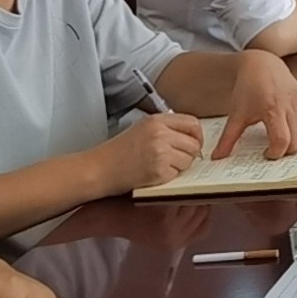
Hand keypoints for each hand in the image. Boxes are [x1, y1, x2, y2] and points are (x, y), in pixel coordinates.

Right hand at [90, 110, 208, 193]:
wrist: (100, 169)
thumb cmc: (118, 152)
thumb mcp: (142, 129)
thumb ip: (166, 128)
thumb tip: (192, 137)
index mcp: (156, 120)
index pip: (193, 123)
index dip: (197, 136)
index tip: (193, 144)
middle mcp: (160, 133)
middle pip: (194, 143)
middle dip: (189, 154)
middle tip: (174, 159)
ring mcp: (160, 152)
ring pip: (189, 160)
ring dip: (180, 166)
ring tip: (160, 166)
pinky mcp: (159, 170)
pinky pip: (178, 174)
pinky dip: (169, 177)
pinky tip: (154, 174)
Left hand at [215, 48, 296, 159]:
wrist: (261, 64)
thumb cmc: (249, 87)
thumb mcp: (236, 114)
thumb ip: (228, 138)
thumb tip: (218, 156)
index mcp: (273, 109)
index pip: (282, 140)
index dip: (275, 153)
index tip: (266, 154)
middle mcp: (291, 107)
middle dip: (286, 152)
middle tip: (275, 149)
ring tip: (288, 144)